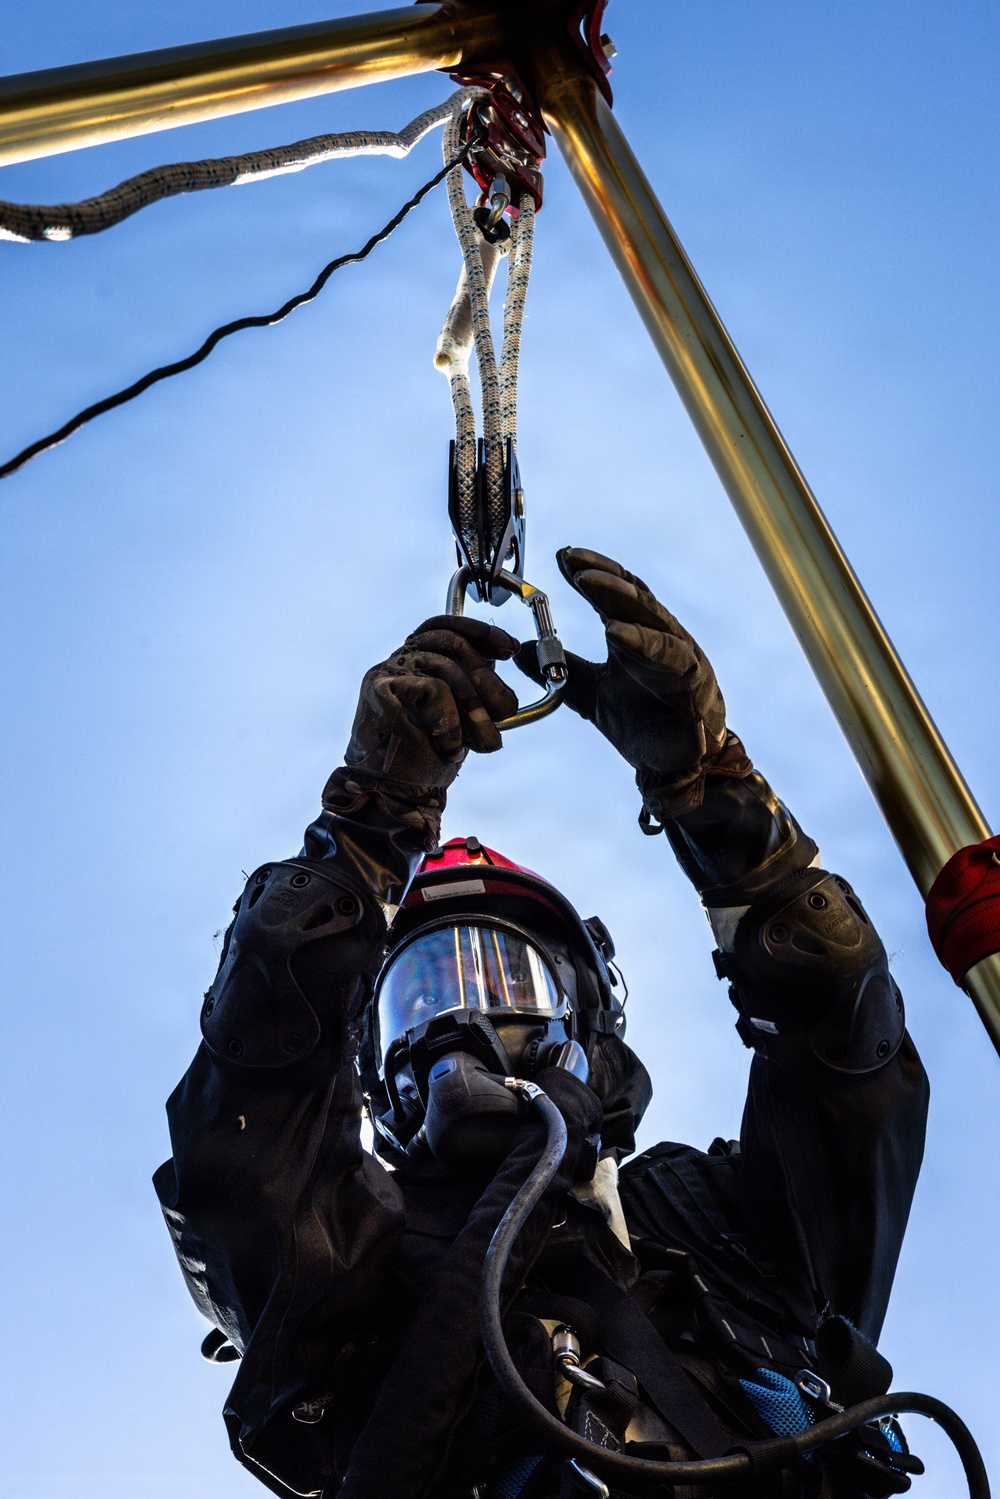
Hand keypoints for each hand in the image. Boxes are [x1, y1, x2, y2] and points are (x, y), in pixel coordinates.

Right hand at [341, 614, 519, 804]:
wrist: (390, 795)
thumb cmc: (424, 759)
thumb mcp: (460, 716)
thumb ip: (471, 688)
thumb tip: (498, 664)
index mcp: (415, 662)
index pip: (445, 626)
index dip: (480, 632)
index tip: (509, 649)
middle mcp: (398, 661)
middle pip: (451, 644)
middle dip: (487, 678)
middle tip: (505, 710)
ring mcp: (387, 674)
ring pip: (445, 667)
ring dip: (475, 709)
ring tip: (484, 741)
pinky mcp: (380, 692)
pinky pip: (433, 691)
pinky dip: (451, 724)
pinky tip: (449, 746)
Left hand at [517, 548, 749, 818]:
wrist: (674, 766)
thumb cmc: (640, 722)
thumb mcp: (591, 694)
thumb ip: (563, 670)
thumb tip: (520, 651)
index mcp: (638, 636)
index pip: (616, 594)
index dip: (592, 572)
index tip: (562, 557)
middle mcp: (662, 639)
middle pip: (635, 598)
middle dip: (604, 579)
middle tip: (573, 564)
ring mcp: (682, 659)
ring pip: (654, 622)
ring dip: (622, 601)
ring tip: (590, 585)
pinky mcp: (695, 684)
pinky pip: (671, 659)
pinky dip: (644, 644)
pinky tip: (616, 633)